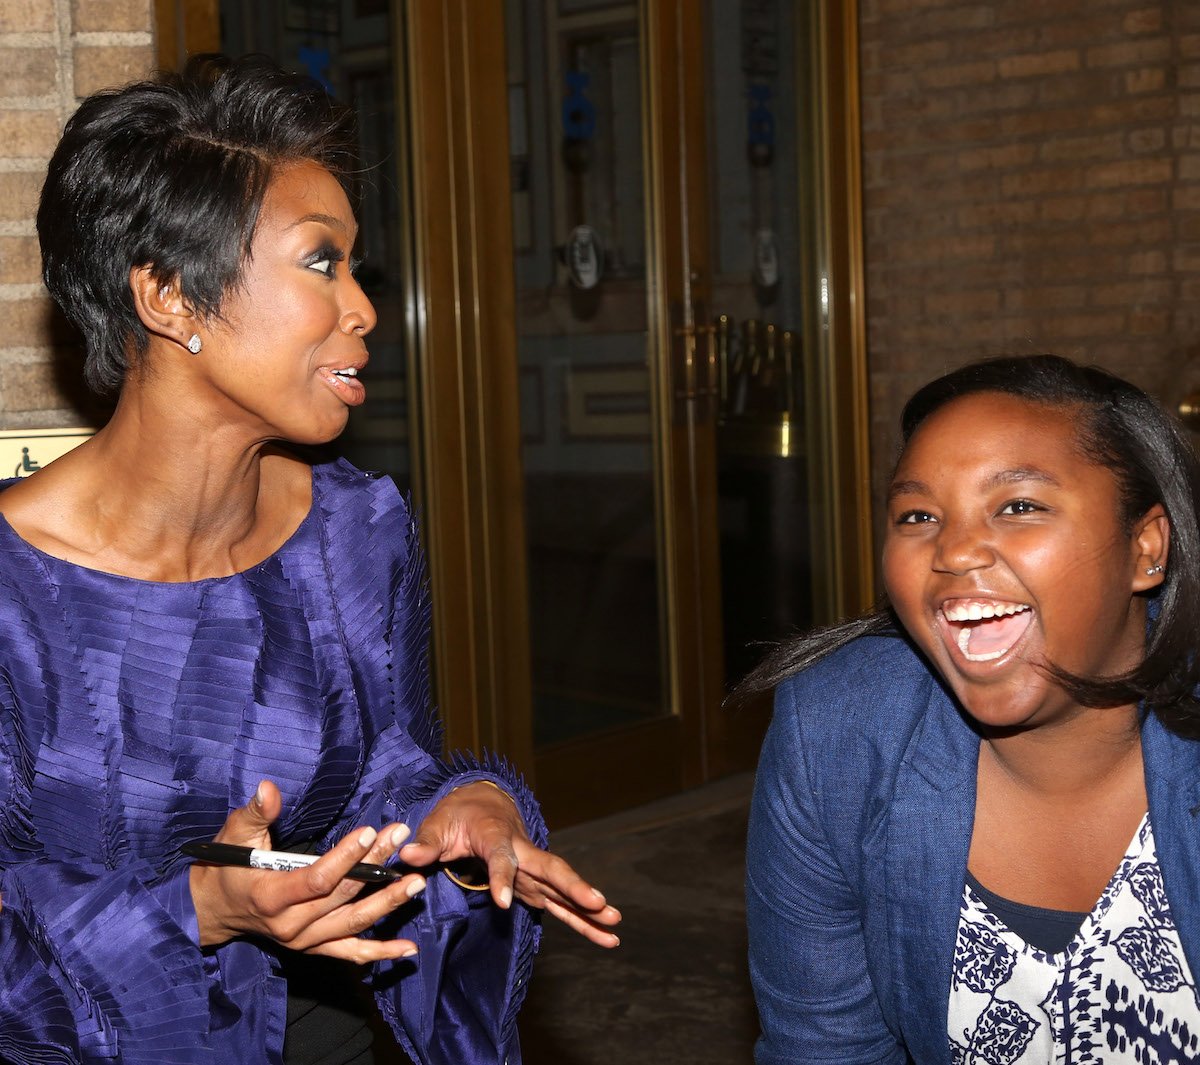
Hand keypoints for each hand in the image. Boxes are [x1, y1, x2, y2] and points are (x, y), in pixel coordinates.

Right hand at [189, 780, 427, 962]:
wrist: (215, 910)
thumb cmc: (227, 866)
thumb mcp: (235, 834)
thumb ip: (256, 812)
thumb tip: (268, 787)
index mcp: (272, 897)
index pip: (316, 879)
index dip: (345, 858)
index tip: (370, 832)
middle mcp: (290, 925)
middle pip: (341, 895)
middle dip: (374, 865)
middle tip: (400, 837)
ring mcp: (305, 941)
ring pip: (353, 922)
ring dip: (388, 903)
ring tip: (417, 882)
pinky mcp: (315, 948)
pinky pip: (350, 953)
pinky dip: (380, 952)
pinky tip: (408, 948)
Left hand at [399, 781, 620, 947]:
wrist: (482, 802)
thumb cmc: (458, 814)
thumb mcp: (437, 823)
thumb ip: (427, 842)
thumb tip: (408, 853)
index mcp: (495, 836)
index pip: (501, 859)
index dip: (502, 878)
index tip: (503, 903)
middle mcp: (521, 852)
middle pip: (550, 869)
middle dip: (574, 887)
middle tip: (599, 903)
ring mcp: (531, 869)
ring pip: (562, 888)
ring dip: (588, 909)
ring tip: (615, 928)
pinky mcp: (534, 883)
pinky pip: (560, 903)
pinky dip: (582, 919)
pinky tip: (605, 936)